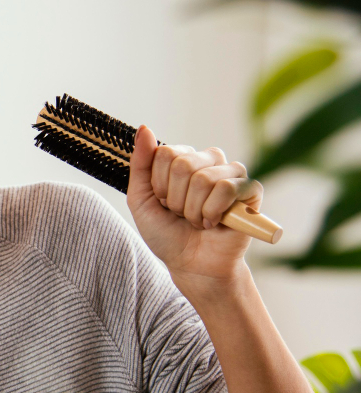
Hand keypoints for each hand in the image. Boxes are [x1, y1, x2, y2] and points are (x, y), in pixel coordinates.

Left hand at [126, 125, 262, 284]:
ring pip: (204, 178)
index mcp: (183, 159)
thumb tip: (144, 128)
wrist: (191, 264)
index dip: (159, 185)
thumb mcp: (141, 200)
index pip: (165, 153)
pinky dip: (214, 211)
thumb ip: (140, 165)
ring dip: (193, 210)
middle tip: (181, 214)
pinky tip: (215, 223)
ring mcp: (232, 174)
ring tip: (198, 220)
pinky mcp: (251, 191)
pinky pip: (229, 188)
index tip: (163, 203)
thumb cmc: (166, 233)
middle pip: (183, 164)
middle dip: (175, 199)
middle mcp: (209, 161)